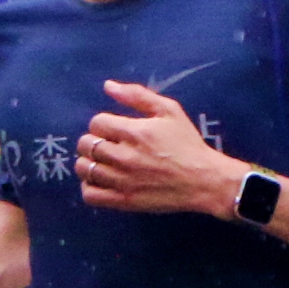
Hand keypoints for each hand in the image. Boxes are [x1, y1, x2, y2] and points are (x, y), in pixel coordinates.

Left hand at [76, 82, 243, 216]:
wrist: (204, 181)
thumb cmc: (187, 144)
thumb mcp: (169, 111)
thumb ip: (137, 95)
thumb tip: (108, 86)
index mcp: (134, 132)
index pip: (96, 123)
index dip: (102, 124)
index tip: (113, 129)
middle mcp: (124, 156)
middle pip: (85, 145)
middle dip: (92, 141)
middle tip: (106, 145)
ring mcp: (122, 180)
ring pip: (84, 169)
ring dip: (88, 163)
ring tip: (101, 162)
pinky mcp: (124, 201)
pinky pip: (90, 195)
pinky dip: (89, 187)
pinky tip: (100, 181)